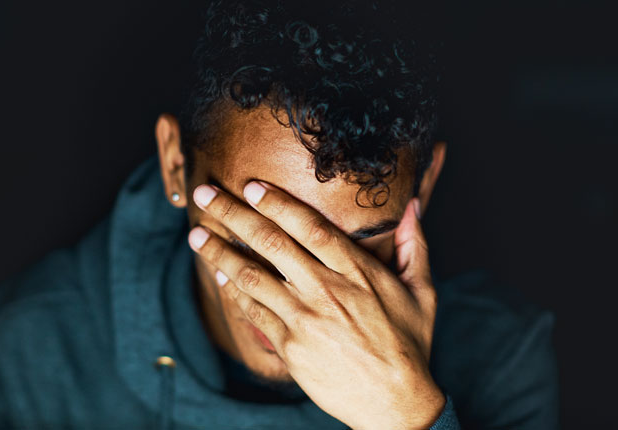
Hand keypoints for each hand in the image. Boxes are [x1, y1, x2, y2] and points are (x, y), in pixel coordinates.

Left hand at [187, 181, 445, 429]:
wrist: (395, 402)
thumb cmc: (409, 344)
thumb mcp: (421, 292)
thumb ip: (414, 245)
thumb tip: (413, 207)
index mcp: (358, 271)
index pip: (309, 227)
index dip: (277, 203)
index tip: (251, 186)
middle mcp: (327, 289)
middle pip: (271, 243)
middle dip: (234, 215)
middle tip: (206, 195)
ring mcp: (305, 318)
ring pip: (252, 276)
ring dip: (220, 252)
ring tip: (196, 235)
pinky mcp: (290, 345)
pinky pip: (253, 312)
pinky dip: (233, 291)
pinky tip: (218, 274)